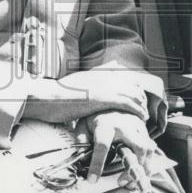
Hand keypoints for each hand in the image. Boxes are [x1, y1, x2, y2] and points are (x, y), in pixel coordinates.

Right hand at [21, 70, 148, 124]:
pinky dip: (137, 110)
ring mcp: (102, 86)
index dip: (133, 91)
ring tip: (145, 116)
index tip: (137, 102)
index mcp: (97, 75)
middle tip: (144, 111)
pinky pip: (127, 102)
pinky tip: (141, 117)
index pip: (124, 80)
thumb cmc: (55, 98)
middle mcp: (102, 78)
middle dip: (141, 98)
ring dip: (142, 105)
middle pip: (132, 85)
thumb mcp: (73, 90)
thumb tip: (87, 99)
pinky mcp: (101, 98)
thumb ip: (85, 91)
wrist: (46, 97)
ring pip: (132, 93)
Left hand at [79, 111, 156, 183]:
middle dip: (135, 167)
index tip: (93, 180)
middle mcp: (124, 126)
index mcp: (105, 125)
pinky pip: (151, 146)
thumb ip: (81, 140)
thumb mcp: (83, 124)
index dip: (97, 164)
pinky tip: (139, 169)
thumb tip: (81, 158)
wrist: (111, 98)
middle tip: (125, 181)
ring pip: (148, 148)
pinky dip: (147, 160)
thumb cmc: (96, 114)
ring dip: (144, 166)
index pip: (102, 146)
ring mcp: (136, 126)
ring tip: (133, 178)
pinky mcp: (143, 128)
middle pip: (138, 147)